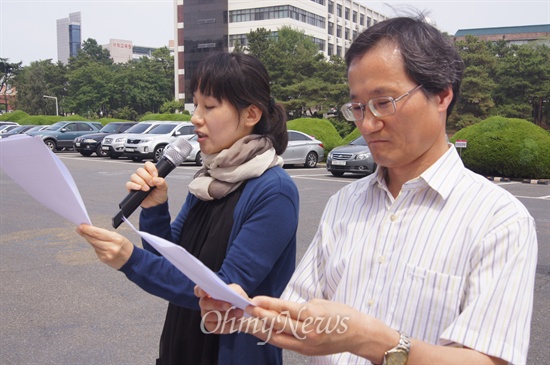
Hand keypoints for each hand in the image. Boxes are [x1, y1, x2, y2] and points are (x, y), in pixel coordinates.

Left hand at [76, 224, 133, 269]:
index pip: (98, 233)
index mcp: (116, 239)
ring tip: (88, 235)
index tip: (81, 226)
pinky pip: (96, 250)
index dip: (88, 229)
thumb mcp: (118, 236)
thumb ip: (104, 233)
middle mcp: (111, 247)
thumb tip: (91, 230)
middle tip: (79, 229)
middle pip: (94, 239)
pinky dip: (95, 246)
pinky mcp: (104, 259)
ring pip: (93, 245)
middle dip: (85, 233)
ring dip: (90, 239)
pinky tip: (97, 244)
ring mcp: (107, 254)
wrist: (130, 259)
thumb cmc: (124, 246)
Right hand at [126, 161, 167, 207]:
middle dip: (146, 177)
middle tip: (152, 184)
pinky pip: (129, 184)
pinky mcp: (132, 188)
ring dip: (141, 182)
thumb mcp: (164, 188)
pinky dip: (133, 185)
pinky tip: (139, 188)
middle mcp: (143, 176)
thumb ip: (162, 182)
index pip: (148, 165)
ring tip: (147, 188)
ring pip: (134, 176)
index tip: (155, 175)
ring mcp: (137, 182)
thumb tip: (156, 178)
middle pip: (140, 170)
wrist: (155, 205)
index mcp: (151, 173)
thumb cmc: (159, 194)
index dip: (151, 169)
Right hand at [194, 284, 248, 333]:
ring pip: (212, 316)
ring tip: (239, 312)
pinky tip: (236, 320)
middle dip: (217, 304)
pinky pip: (217, 326)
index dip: (199, 290)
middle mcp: (204, 303)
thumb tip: (231, 294)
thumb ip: (232, 291)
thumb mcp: (237, 291)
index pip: (198, 290)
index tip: (204, 291)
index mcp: (208, 292)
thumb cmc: (237, 299)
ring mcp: (206, 316)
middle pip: (204, 303)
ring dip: (227, 315)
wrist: (244, 312)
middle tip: (229, 305)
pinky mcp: (211, 327)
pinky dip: (229, 323)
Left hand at [245, 297, 384, 358]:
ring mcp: (306, 344)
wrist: (359, 334)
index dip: (267, 304)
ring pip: (278, 337)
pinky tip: (265, 331)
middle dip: (260, 317)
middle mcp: (308, 332)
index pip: (284, 309)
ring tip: (249, 322)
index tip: (254, 300)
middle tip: (247, 310)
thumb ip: (299, 307)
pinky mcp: (306, 351)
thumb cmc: (343, 315)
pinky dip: (274, 336)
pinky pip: (285, 343)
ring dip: (262, 329)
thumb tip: (280, 309)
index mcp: (312, 315)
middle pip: (277, 324)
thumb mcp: (320, 303)